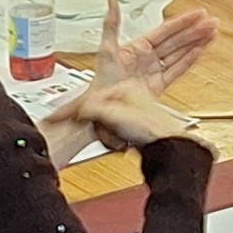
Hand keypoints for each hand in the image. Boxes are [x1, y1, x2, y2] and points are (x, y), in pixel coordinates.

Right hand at [68, 78, 199, 150]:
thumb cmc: (151, 127)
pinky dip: (116, 138)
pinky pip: (116, 131)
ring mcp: (135, 111)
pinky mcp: (137, 126)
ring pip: (107, 122)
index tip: (65, 116)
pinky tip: (122, 142)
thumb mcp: (114, 114)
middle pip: (100, 109)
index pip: (95, 94)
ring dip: (109, 133)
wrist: (168, 147)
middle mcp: (132, 95)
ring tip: (118, 138)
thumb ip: (92, 109)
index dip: (80, 107)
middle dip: (99, 123)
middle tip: (105, 130)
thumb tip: (79, 109)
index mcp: (127, 85)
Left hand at [90, 2, 218, 100]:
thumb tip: (112, 3)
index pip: (166, 30)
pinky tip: (200, 52)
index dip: (183, 21)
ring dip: (197, 43)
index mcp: (139, 47)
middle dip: (196, 31)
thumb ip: (111, 25)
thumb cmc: (101, 80)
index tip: (198, 14)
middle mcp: (149, 57)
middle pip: (178, 40)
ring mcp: (155, 71)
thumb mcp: (106, 49)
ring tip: (212, 34)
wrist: (103, 106)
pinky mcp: (159, 85)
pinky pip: (178, 70)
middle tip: (212, 22)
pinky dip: (190, 61)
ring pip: (181, 53)